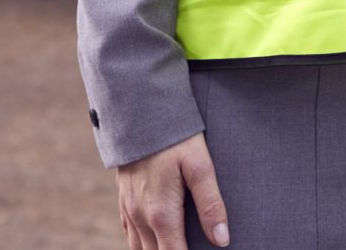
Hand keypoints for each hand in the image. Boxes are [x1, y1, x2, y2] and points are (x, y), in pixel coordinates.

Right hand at [115, 132, 228, 249]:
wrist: (138, 110)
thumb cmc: (174, 137)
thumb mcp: (199, 165)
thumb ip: (211, 203)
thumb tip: (222, 240)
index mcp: (161, 214)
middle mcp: (140, 217)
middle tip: (194, 248)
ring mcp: (129, 209)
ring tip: (176, 246)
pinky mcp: (123, 199)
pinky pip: (130, 235)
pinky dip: (143, 245)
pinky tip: (155, 241)